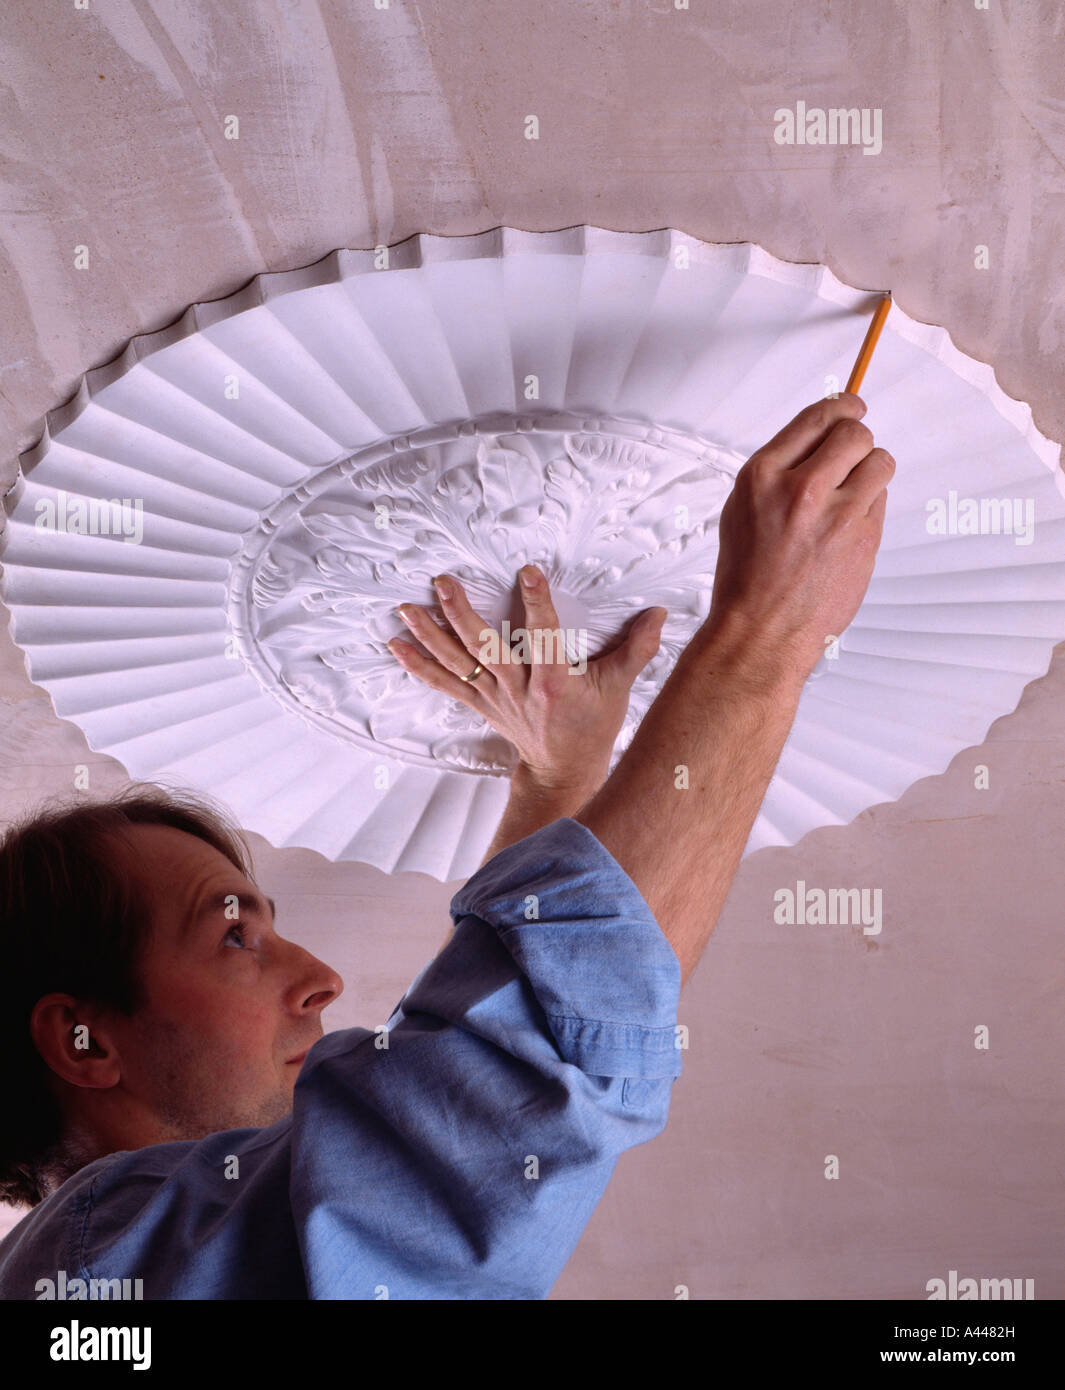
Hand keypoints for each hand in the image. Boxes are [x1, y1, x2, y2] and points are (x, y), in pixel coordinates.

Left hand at [387, 566, 666, 790]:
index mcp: (555, 682)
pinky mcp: (479, 703)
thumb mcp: (619, 687)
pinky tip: (396, 643)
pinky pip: (444, 683)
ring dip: (429, 635)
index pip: (544, 637)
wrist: (563, 770)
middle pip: (485, 648)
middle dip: (461, 614)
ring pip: (457, 663)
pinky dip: (418, 665)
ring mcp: (494, 697)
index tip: (528, 572)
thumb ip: (637, 648)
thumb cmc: (592, 725)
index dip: (537, 604)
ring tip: (406, 607)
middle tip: (443, 583)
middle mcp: (519, 689)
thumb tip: (659, 612)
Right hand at [705, 393, 893, 678]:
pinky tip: (848, 528)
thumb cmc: (747, 578)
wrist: (761, 632)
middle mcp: (800, 489)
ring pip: (880, 461)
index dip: (842, 407)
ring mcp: (837, 514)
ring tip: (853, 494)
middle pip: (854, 432)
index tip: (852, 406)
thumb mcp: (741, 510)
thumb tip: (815, 443)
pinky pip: (882, 500)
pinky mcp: (864, 538)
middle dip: (857, 440)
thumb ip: (777, 472)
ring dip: (871, 471)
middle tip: (852, 455)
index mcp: (762, 476)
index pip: (816, 417)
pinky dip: (871, 507)